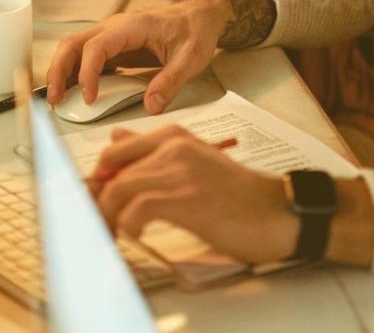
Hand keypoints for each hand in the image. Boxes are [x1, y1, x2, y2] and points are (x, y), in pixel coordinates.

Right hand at [46, 0, 231, 113]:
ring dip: (62, 71)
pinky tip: (74, 92)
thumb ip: (171, 82)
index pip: (97, 46)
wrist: (201, 16)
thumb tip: (151, 106)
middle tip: (55, 99)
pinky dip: (75, 73)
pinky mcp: (114, 46)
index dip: (87, 72)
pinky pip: (86, 56)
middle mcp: (115, 27)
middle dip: (59, 70)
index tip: (89, 98)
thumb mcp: (191, 58)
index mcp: (132, 26)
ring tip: (57, 98)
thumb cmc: (196, 31)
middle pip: (74, 43)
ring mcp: (112, 35)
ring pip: (74, 48)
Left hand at [92, 124, 296, 263]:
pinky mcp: (185, 198)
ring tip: (113, 236)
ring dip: (108, 218)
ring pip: (118, 190)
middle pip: (111, 171)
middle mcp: (173, 147)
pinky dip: (128, 227)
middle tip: (98, 225)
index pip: (114, 151)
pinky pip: (136, 210)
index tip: (94, 202)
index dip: (97, 180)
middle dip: (97, 201)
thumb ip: (154, 150)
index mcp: (173, 136)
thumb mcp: (195, 161)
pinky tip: (136, 237)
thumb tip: (117, 138)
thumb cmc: (239, 194)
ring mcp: (179, 171)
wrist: (278, 212)